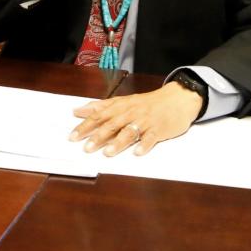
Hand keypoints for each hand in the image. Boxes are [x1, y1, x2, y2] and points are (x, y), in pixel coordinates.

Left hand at [69, 82, 202, 156]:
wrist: (177, 98)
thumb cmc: (147, 103)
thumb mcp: (123, 101)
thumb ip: (101, 106)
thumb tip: (78, 110)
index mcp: (121, 106)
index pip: (99, 115)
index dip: (85, 126)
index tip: (72, 136)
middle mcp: (131, 112)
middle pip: (112, 124)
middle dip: (99, 136)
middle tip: (86, 147)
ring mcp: (146, 121)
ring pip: (130, 131)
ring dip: (119, 142)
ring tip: (108, 152)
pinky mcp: (159, 129)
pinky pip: (151, 137)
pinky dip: (144, 144)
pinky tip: (138, 152)